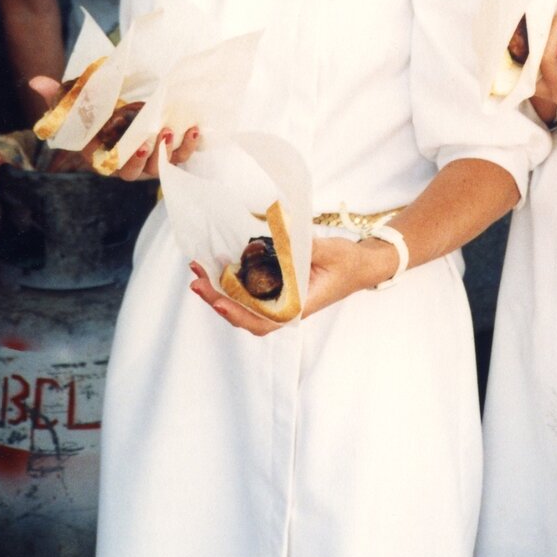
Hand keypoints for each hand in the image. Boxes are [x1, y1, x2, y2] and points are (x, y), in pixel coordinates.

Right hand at [28, 75, 199, 179]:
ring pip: (161, 166)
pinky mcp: (169, 153)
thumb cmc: (97, 113)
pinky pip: (180, 156)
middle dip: (146, 158)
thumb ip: (58, 96)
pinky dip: (189, 145)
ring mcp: (150, 160)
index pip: (114, 166)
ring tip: (172, 130)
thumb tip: (36, 81)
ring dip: (169, 150)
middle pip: (137, 172)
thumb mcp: (77, 104)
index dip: (126, 160)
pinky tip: (194, 129)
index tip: (135, 144)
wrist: (121, 110)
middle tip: (153, 138)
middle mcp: (128, 163)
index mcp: (104, 157)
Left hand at [187, 235, 393, 334]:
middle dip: (217, 299)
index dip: (240, 314)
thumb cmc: (348, 263)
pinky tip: (216, 264)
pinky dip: (231, 279)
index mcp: (297, 306)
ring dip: (219, 289)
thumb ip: (308, 247)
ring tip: (198, 269)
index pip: (262, 321)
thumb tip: (284, 235)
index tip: (221, 302)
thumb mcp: (331, 252)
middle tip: (196, 280)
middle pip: (244, 315)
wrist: (361, 266)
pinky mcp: (276, 287)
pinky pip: (249, 289)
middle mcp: (284, 307)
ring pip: (242, 303)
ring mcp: (278, 299)